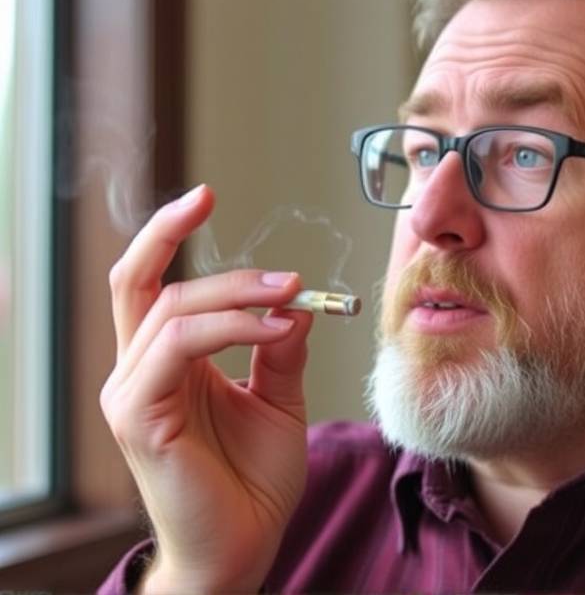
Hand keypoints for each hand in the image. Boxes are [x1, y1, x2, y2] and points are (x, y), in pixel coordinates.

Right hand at [100, 185, 312, 592]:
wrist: (243, 548)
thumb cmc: (253, 481)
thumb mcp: (279, 403)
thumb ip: (280, 352)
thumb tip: (294, 303)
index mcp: (166, 365)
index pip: (149, 284)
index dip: (167, 233)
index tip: (206, 195)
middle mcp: (138, 372)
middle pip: (149, 284)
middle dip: (211, 259)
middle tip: (284, 273)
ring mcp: (131, 393)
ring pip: (170, 310)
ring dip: (235, 293)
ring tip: (291, 295)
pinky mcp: (139, 417)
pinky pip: (179, 345)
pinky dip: (231, 328)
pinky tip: (275, 331)